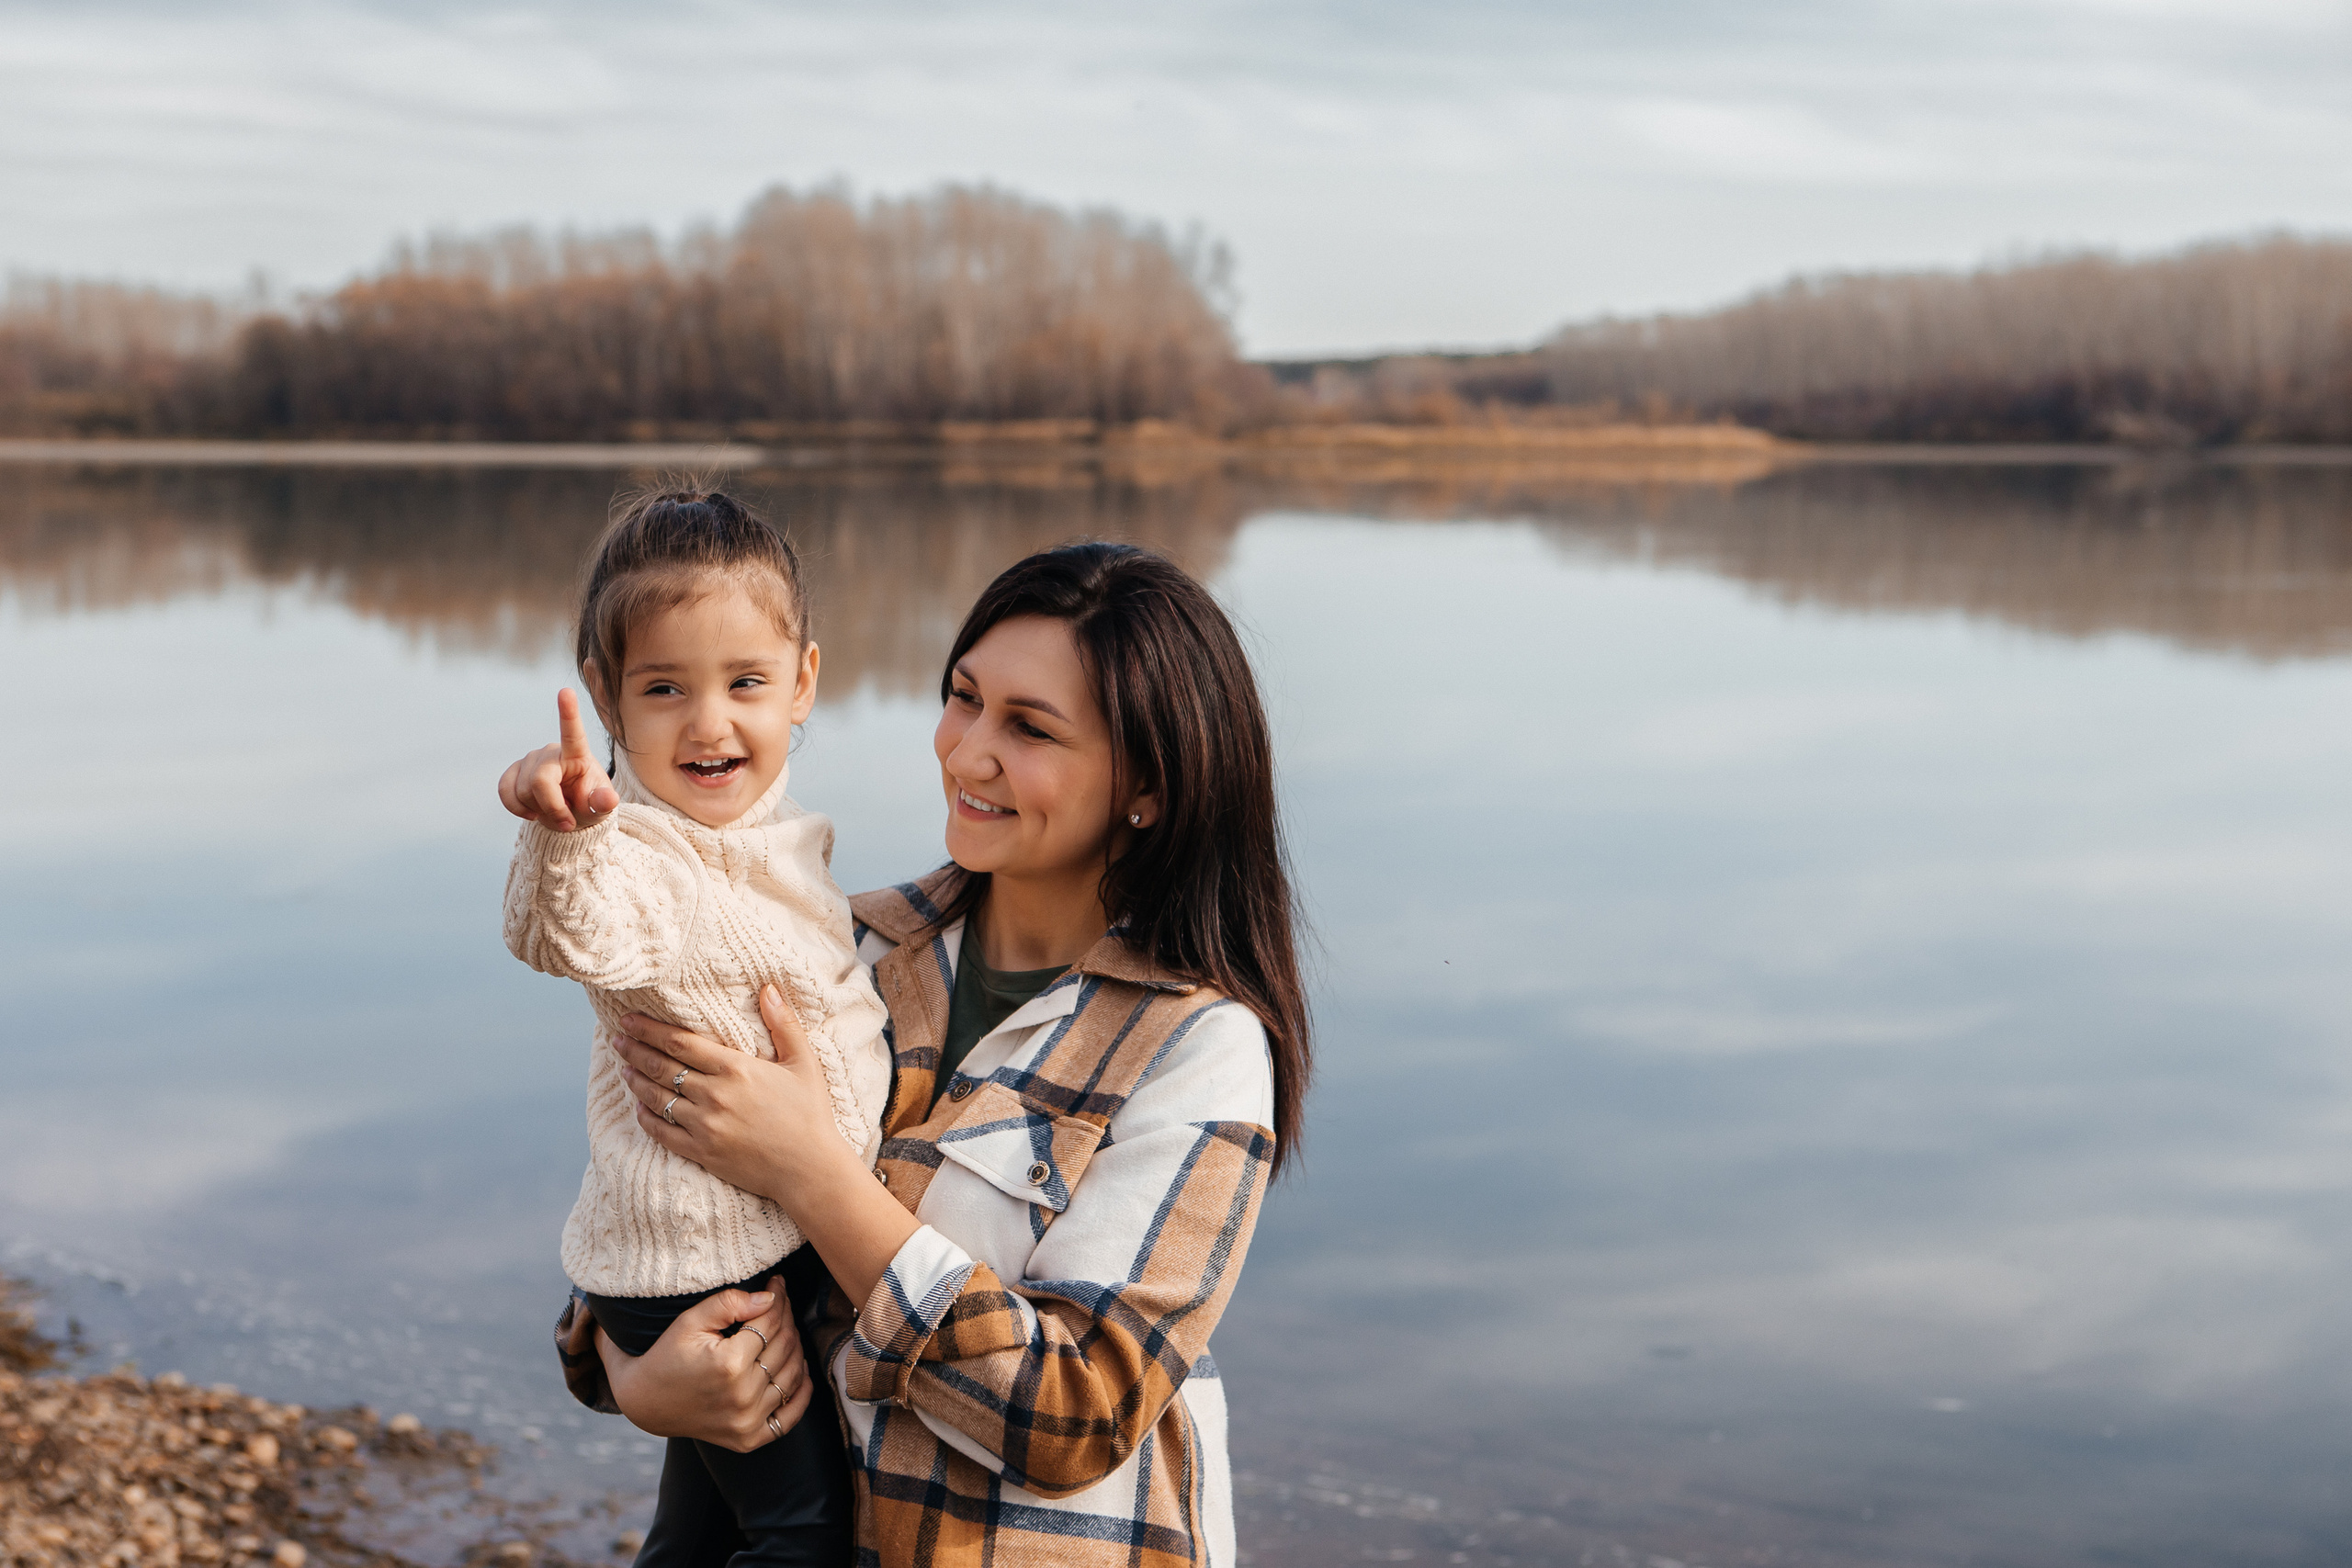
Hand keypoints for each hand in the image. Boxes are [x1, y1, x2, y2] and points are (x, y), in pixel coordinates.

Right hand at [498, 688, 618, 830]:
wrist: (569, 814)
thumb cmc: (588, 804)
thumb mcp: (600, 807)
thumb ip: (603, 802)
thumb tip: (608, 800)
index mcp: (577, 754)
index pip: (573, 733)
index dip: (569, 713)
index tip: (566, 691)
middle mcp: (551, 752)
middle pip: (540, 781)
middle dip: (551, 807)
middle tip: (568, 823)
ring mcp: (529, 760)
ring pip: (522, 791)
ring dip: (538, 810)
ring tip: (554, 810)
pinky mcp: (513, 772)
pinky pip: (505, 792)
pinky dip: (517, 808)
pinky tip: (531, 812)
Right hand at [594, 1279, 810, 1450]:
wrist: (644, 1401)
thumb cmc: (667, 1355)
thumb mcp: (690, 1321)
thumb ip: (730, 1303)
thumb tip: (770, 1298)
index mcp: (729, 1364)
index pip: (770, 1322)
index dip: (778, 1298)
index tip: (778, 1283)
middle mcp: (743, 1396)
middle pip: (785, 1346)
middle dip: (787, 1317)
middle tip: (782, 1303)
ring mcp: (747, 1421)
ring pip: (792, 1375)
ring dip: (797, 1348)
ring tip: (787, 1330)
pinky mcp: (748, 1439)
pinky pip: (790, 1417)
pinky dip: (802, 1393)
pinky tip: (801, 1370)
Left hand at [612, 988, 921, 1305]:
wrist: (810, 1169)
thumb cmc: (810, 1113)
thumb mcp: (804, 1062)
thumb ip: (783, 1024)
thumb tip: (768, 988)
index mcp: (736, 1068)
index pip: (681, 1042)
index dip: (651, 1029)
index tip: (630, 1019)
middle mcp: (714, 1095)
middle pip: (662, 1067)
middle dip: (635, 1049)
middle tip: (617, 1038)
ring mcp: (704, 1126)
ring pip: (658, 1098)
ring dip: (636, 1081)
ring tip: (624, 1067)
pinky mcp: (701, 1152)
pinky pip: (662, 1132)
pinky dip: (646, 1118)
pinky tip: (639, 1107)